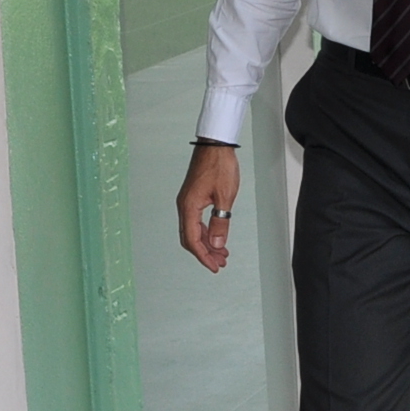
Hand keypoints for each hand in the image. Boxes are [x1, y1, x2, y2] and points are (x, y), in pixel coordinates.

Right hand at [177, 141, 240, 272]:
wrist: (215, 144)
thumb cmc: (219, 165)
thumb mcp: (225, 196)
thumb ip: (221, 221)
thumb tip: (217, 243)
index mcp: (189, 207)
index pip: (192, 240)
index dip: (203, 256)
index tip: (214, 266)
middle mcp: (184, 206)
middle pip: (190, 238)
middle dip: (205, 252)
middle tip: (220, 263)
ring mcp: (188, 201)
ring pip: (193, 230)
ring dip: (207, 243)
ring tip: (222, 253)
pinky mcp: (193, 197)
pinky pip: (196, 220)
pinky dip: (206, 231)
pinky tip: (217, 236)